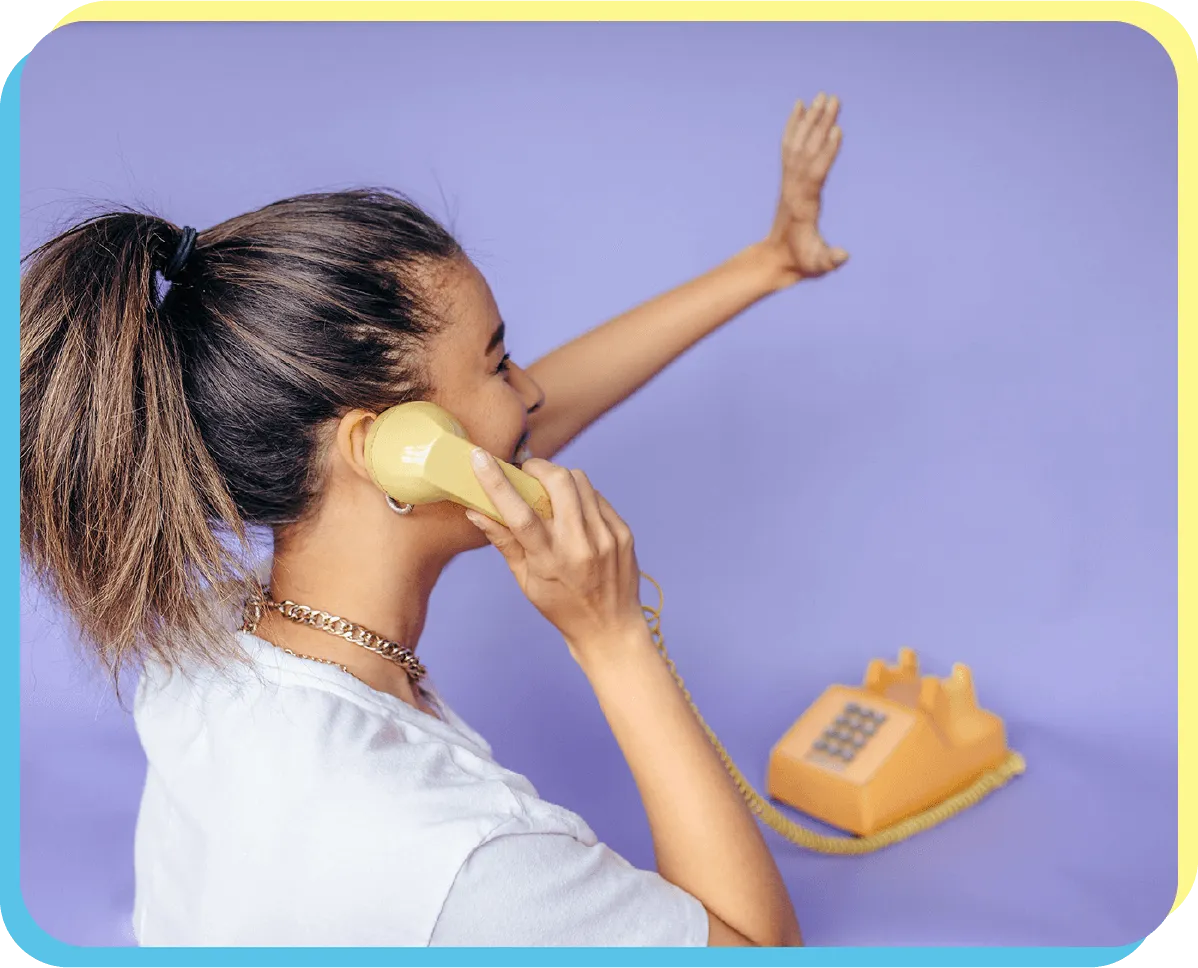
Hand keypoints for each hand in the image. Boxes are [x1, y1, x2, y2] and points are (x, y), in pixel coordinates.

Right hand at [465, 451, 646, 662]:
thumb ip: (503, 542)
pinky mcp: (623, 533)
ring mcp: (606, 537)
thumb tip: (475, 510)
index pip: (519, 514)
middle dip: (537, 468)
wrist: (611, 628)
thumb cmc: (562, 608)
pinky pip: (597, 497)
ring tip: (550, 492)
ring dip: (560, 478)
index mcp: (549, 561)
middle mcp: (580, 546)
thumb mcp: (526, 581)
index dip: (497, 482)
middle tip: (527, 475)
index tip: (480, 458)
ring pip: (581, 482)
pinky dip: (581, 495)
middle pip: (558, 483)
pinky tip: (574, 510)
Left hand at [761, 93, 848, 283]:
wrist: (776, 261)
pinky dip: (794, 126)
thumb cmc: (801, 263)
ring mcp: (789, 181)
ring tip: (824, 96)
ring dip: (811, 119)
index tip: (836, 130)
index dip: (826, 153)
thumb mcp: (818, 266)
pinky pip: (790, 147)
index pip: (815, 173)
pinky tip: (800, 106)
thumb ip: (829, 260)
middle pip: (808, 151)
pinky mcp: (788, 178)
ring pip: (799, 144)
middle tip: (834, 99)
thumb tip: (843, 256)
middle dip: (821, 125)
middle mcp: (794, 187)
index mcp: (804, 204)